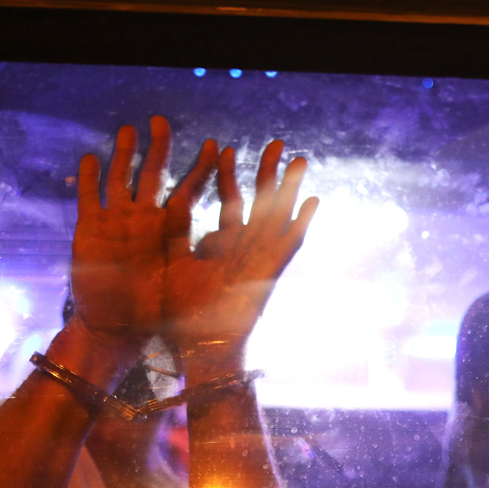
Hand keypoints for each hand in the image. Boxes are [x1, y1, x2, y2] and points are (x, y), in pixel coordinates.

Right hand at [71, 117, 216, 344]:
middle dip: (157, 148)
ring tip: (128, 130)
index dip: (202, 168)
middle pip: (152, 174)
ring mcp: (115, 222)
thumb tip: (239, 236)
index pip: (189, 190)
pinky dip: (88, 179)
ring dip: (123, 155)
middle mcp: (143, 218)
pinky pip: (88, 198)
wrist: (118, 327)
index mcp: (168, 227)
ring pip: (119, 178)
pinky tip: (91, 159)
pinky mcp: (88, 231)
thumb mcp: (186, 276)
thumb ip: (207, 253)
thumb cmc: (154, 307)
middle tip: (161, 121)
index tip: (217, 145)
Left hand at [163, 137, 317, 375]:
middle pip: (260, 200)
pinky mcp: (271, 269)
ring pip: (279, 215)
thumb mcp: (174, 261)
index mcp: (223, 245)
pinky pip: (289, 242)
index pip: (229, 201)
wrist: (199, 345)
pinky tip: (314, 200)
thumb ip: (177, 232)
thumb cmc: (183, 312)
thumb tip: (174, 199)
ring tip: (299, 159)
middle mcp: (246, 247)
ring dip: (290, 187)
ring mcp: (261, 257)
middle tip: (275, 142)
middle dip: (266, 170)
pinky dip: (302, 221)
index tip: (222, 147)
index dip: (227, 174)